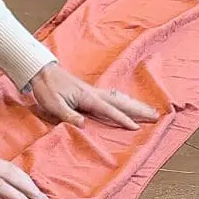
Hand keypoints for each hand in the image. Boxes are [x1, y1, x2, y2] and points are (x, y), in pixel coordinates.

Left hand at [29, 63, 159, 131]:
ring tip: (149, 110)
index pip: (109, 110)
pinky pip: (112, 97)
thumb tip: (84, 125)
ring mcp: (93, 91)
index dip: (122, 119)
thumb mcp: (54, 105)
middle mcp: (94, 93)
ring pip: (119, 98)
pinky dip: (124, 100)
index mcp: (88, 97)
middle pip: (121, 101)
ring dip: (135, 104)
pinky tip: (128, 103)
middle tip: (156, 115)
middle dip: (138, 109)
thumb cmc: (47, 89)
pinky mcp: (90, 92)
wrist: (42, 72)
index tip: (136, 127)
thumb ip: (68, 115)